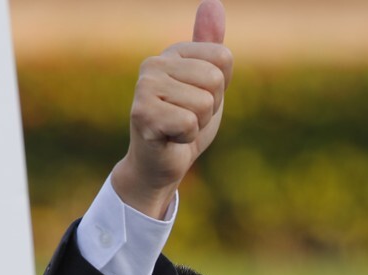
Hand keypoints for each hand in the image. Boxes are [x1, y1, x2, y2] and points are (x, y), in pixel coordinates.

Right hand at [111, 0, 230, 218]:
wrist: (159, 165)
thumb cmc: (184, 124)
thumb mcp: (206, 84)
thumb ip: (210, 47)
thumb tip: (213, 2)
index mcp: (172, 53)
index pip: (224, 58)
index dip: (220, 89)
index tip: (198, 101)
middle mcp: (153, 64)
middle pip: (215, 80)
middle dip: (210, 108)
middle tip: (188, 119)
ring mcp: (144, 88)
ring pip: (204, 103)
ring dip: (198, 124)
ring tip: (178, 128)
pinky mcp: (142, 115)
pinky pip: (190, 123)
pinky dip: (186, 138)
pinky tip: (170, 139)